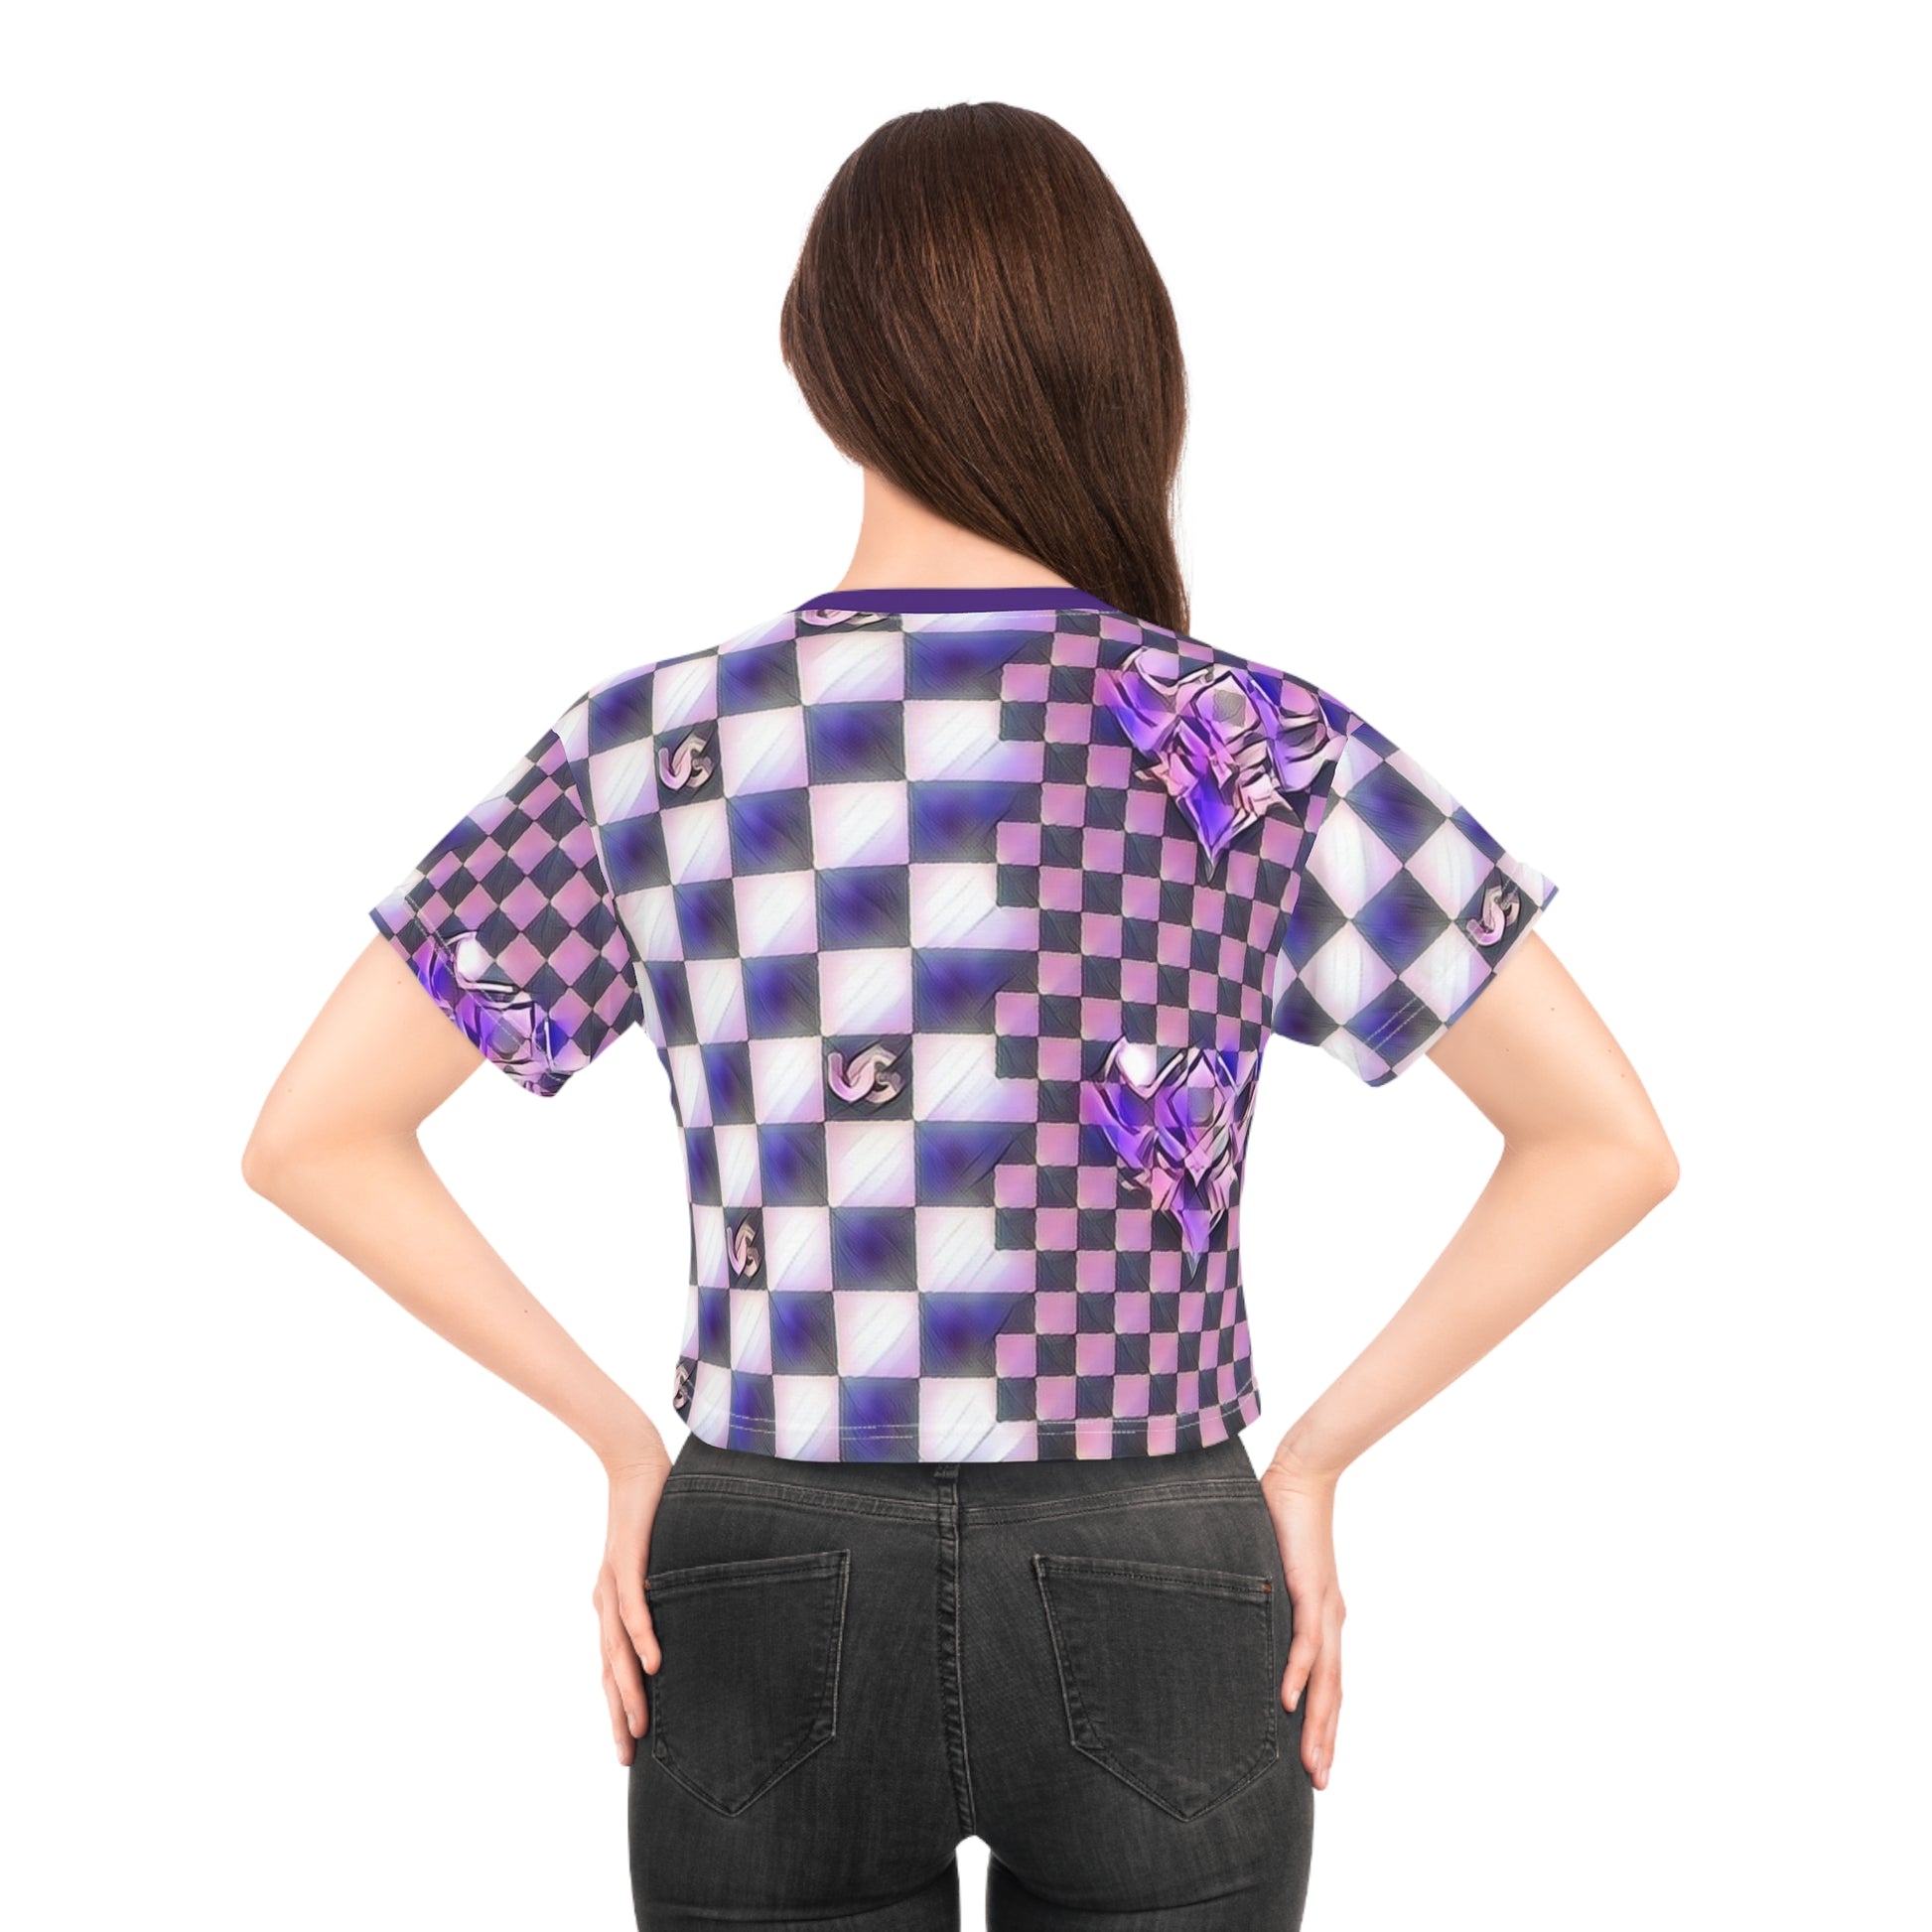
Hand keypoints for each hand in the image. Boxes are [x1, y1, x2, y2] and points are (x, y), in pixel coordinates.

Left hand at [592, 1444, 673, 1765]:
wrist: (634, 1462)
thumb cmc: (650, 1512)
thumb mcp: (656, 1563)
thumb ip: (663, 1594)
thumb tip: (684, 1626)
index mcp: (611, 1606)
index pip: (612, 1667)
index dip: (617, 1708)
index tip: (627, 1748)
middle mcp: (605, 1601)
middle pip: (609, 1670)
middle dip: (618, 1714)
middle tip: (627, 1756)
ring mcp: (613, 1582)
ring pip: (617, 1648)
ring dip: (629, 1689)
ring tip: (639, 1725)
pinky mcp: (627, 1560)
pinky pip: (633, 1607)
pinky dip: (642, 1637)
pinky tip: (654, 1662)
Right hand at [1259, 1455, 1345, 1789]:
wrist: (1302, 1477)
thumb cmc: (1283, 1521)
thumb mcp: (1273, 1574)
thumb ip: (1263, 1602)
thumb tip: (1238, 1621)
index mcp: (1323, 1621)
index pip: (1328, 1685)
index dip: (1324, 1725)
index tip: (1316, 1763)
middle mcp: (1330, 1622)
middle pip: (1333, 1694)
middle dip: (1325, 1741)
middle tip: (1319, 1783)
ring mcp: (1323, 1608)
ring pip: (1325, 1679)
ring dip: (1318, 1723)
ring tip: (1310, 1763)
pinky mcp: (1310, 1589)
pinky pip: (1305, 1640)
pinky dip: (1298, 1672)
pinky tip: (1288, 1700)